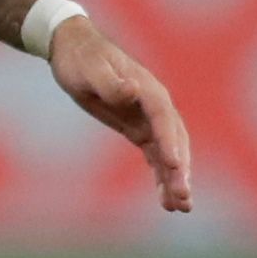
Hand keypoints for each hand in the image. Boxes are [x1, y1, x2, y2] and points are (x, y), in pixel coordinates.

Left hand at [49, 14, 193, 213]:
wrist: (73, 49)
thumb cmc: (81, 58)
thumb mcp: (90, 70)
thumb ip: (110, 82)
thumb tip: (132, 92)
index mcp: (148, 89)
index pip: (163, 120)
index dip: (170, 143)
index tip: (174, 167)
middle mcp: (155, 105)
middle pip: (175, 140)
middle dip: (180, 170)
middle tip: (183, 199)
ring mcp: (149, 118)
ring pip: (169, 152)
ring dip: (175, 179)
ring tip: (181, 208)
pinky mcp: (139, 128)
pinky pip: (155, 155)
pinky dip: (161, 176)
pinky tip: (165, 200)